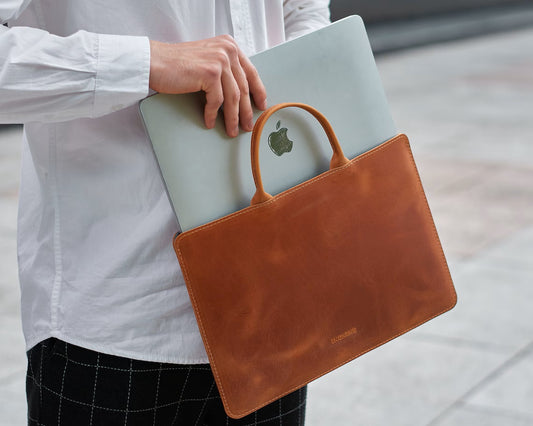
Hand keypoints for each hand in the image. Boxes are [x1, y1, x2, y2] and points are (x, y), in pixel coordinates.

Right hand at [149, 35, 267, 137]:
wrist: (154, 62)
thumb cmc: (177, 64)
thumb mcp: (207, 60)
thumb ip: (224, 69)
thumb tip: (239, 93)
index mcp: (229, 45)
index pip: (250, 72)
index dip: (258, 91)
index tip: (262, 106)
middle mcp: (227, 50)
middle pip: (243, 87)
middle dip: (246, 110)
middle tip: (247, 125)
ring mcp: (220, 60)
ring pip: (233, 97)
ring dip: (233, 117)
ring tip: (232, 130)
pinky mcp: (210, 73)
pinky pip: (217, 101)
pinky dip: (213, 114)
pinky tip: (210, 122)